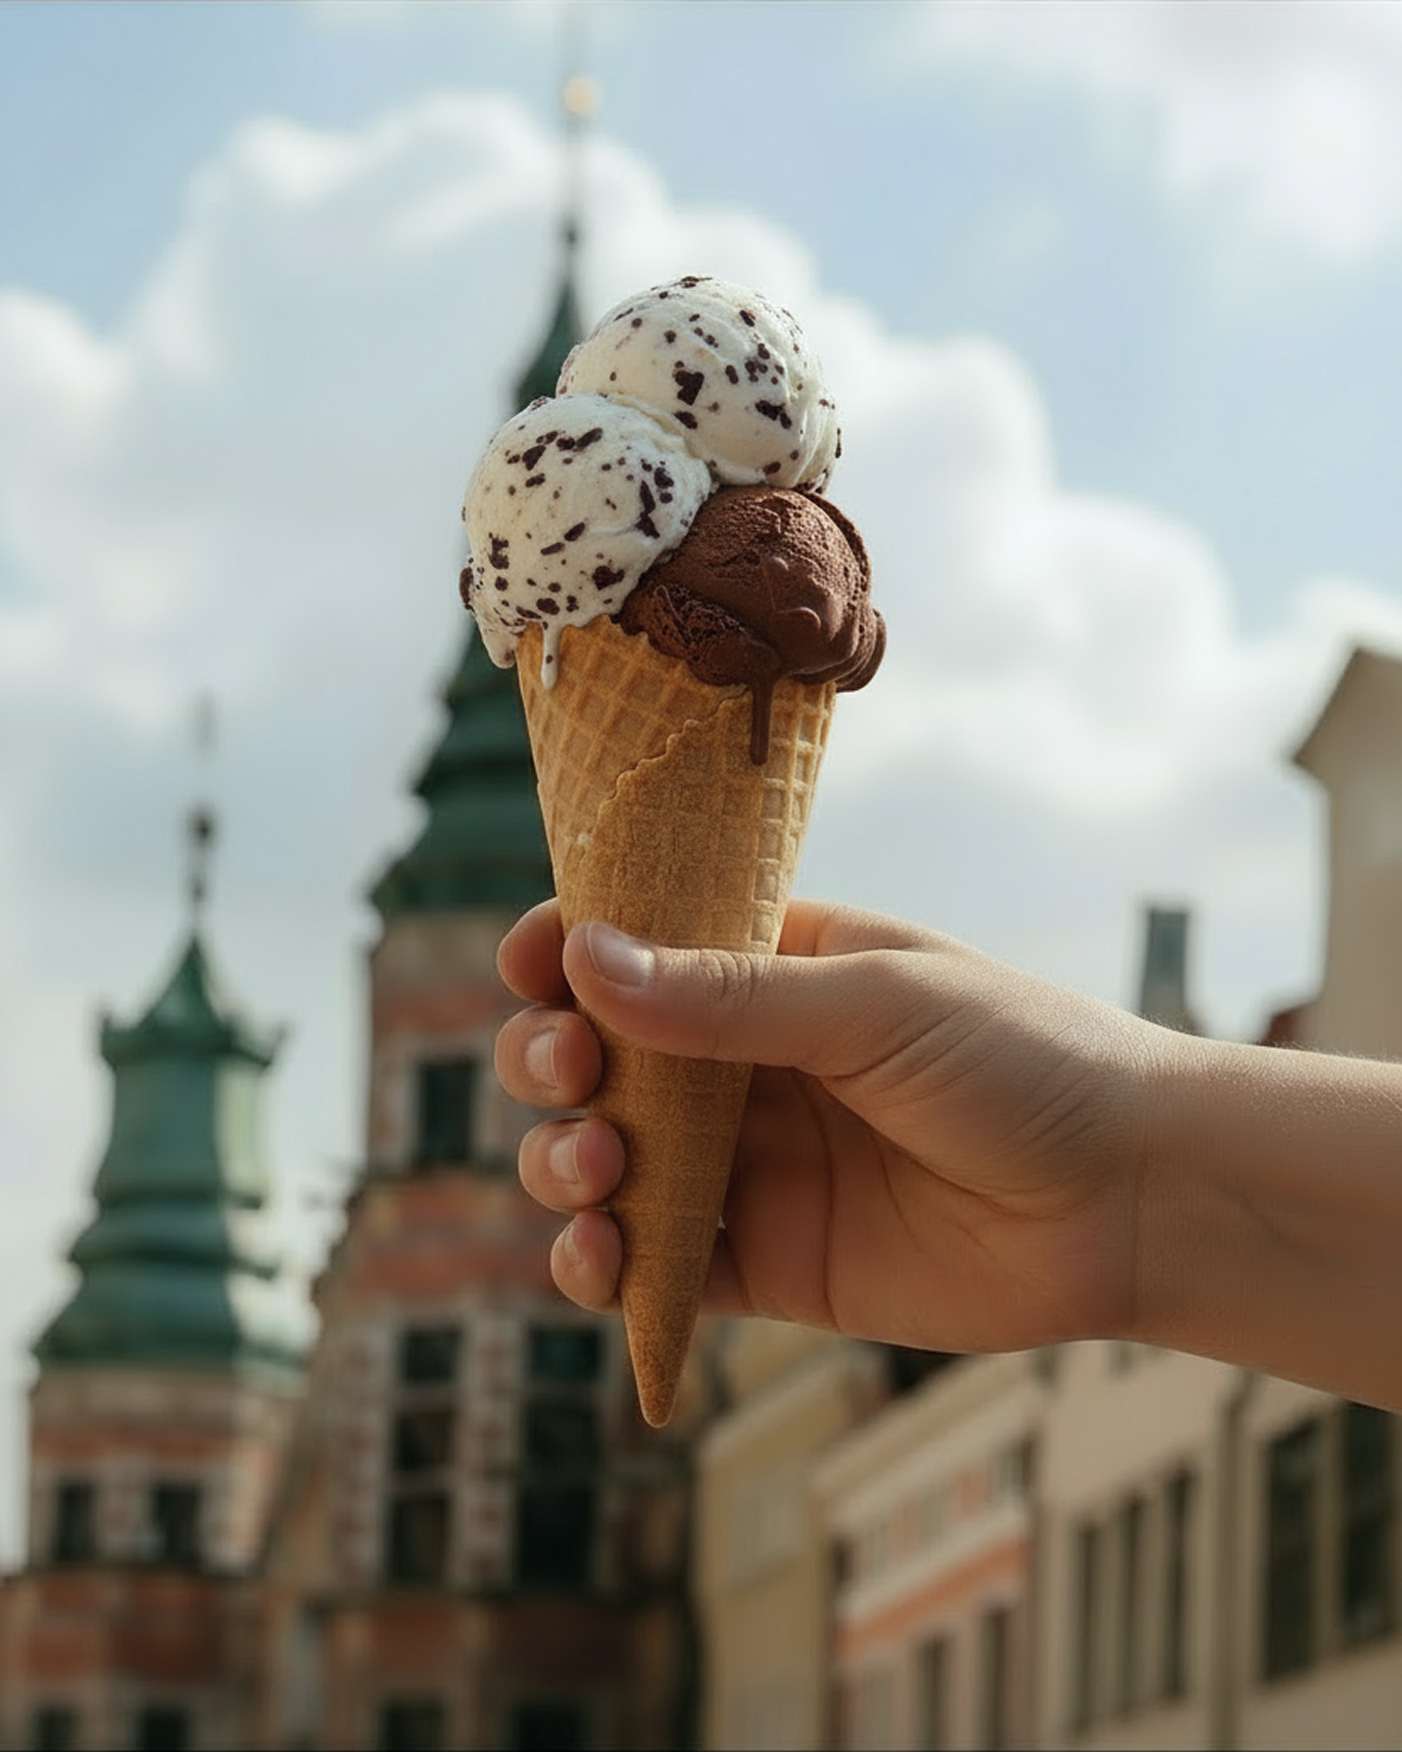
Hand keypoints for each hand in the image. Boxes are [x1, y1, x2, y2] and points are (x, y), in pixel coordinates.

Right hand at [495, 898, 1167, 1356]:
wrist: (1131, 1199)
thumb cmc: (1021, 1061)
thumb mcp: (874, 1005)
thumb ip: (729, 997)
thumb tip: (585, 957)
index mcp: (775, 967)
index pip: (638, 945)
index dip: (569, 952)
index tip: (532, 968)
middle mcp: (748, 1064)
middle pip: (600, 1056)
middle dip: (554, 1062)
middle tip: (573, 1073)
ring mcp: (754, 1165)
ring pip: (611, 1162)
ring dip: (565, 1164)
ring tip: (594, 1171)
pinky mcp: (769, 1262)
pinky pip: (659, 1266)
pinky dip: (607, 1267)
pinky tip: (600, 1258)